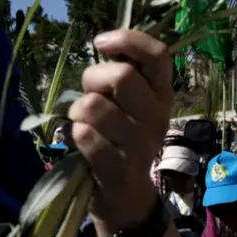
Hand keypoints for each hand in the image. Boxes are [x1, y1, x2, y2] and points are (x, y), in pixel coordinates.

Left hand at [70, 30, 172, 236]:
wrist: (126, 195)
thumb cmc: (121, 138)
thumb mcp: (132, 105)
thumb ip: (124, 75)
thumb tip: (104, 42)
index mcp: (163, 95)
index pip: (158, 54)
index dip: (128, 40)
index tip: (101, 43)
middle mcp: (157, 117)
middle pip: (121, 76)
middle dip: (92, 78)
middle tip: (89, 94)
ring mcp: (140, 145)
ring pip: (94, 106)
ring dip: (78, 111)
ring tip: (84, 123)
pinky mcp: (119, 168)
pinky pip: (83, 135)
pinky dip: (74, 135)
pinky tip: (82, 144)